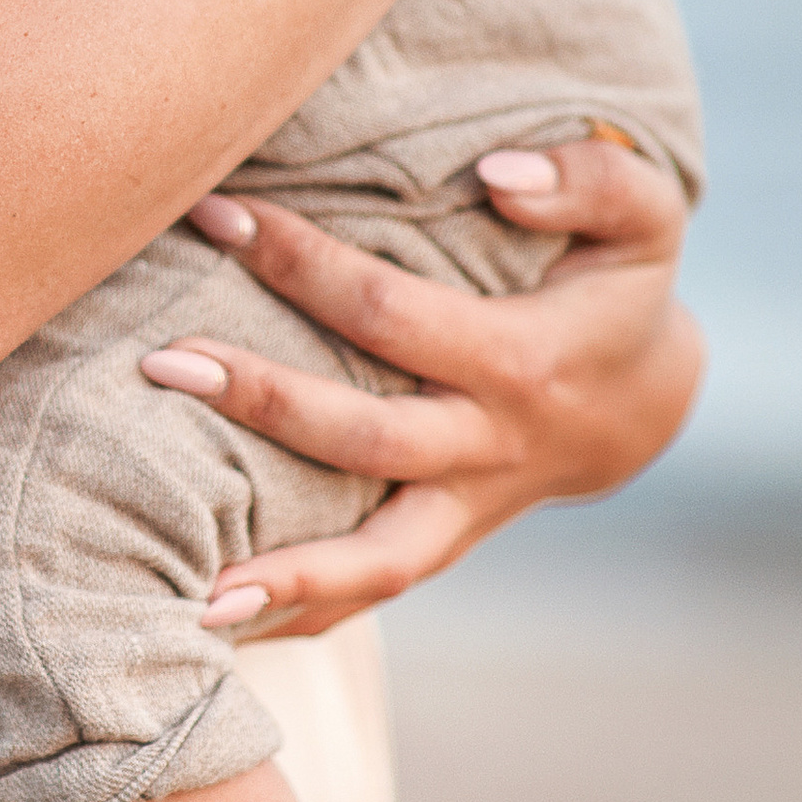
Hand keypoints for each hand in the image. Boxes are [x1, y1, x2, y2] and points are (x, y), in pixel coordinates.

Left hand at [139, 141, 701, 631]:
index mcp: (522, 361)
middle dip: (261, 401)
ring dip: (283, 576)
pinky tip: (211, 627)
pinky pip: (372, 593)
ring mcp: (468, 510)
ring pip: (376, 560)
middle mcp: (491, 448)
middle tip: (159, 361)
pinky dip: (300, 616)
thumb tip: (497, 175)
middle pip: (364, 438)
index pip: (389, 310)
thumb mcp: (640, 214)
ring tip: (186, 591)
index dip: (299, 261)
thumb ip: (585, 179)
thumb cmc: (619, 284)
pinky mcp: (446, 542)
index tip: (215, 213)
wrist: (642, 403)